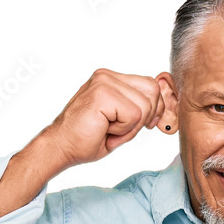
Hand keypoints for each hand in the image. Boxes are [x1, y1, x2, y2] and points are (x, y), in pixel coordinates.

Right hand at [39, 68, 166, 171]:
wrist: (62, 147)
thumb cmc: (87, 138)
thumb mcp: (121, 121)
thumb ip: (139, 109)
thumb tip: (161, 105)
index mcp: (112, 79)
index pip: (150, 85)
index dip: (154, 108)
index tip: (143, 125)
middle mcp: (107, 76)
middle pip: (152, 91)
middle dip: (144, 118)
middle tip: (120, 130)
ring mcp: (104, 82)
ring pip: (145, 106)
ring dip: (130, 127)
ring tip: (109, 130)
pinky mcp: (102, 94)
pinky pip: (134, 115)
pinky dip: (123, 131)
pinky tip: (105, 130)